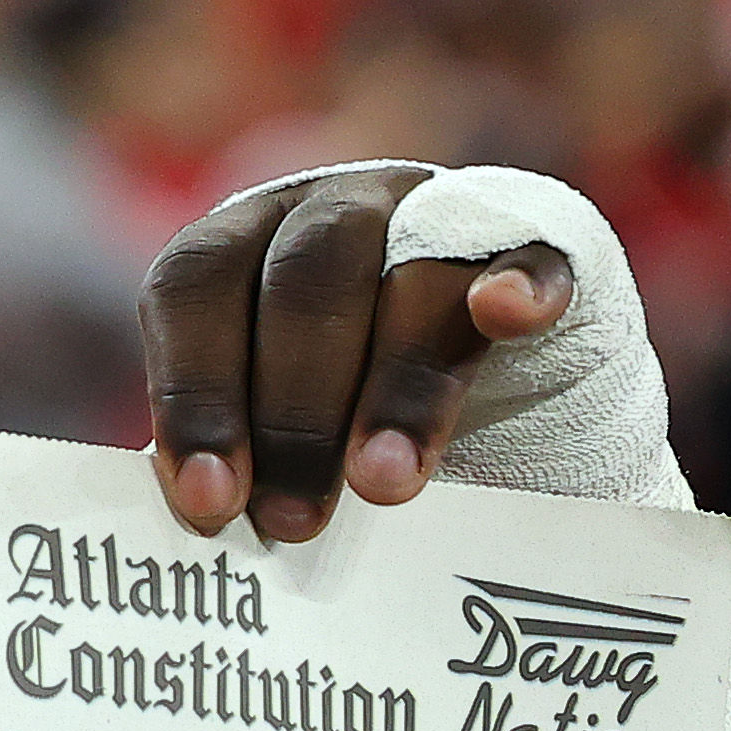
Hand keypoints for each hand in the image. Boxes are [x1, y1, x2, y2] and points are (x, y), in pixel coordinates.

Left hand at [138, 165, 573, 542]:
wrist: (469, 382)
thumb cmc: (324, 419)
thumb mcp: (257, 423)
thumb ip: (229, 451)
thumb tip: (201, 517)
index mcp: (246, 242)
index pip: (196, 284)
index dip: (195, 394)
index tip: (210, 502)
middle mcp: (336, 210)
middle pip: (305, 277)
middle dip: (293, 412)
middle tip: (293, 521)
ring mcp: (435, 213)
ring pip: (415, 271)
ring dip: (398, 384)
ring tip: (384, 482)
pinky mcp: (531, 239)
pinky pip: (534, 249)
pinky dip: (523, 282)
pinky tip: (505, 316)